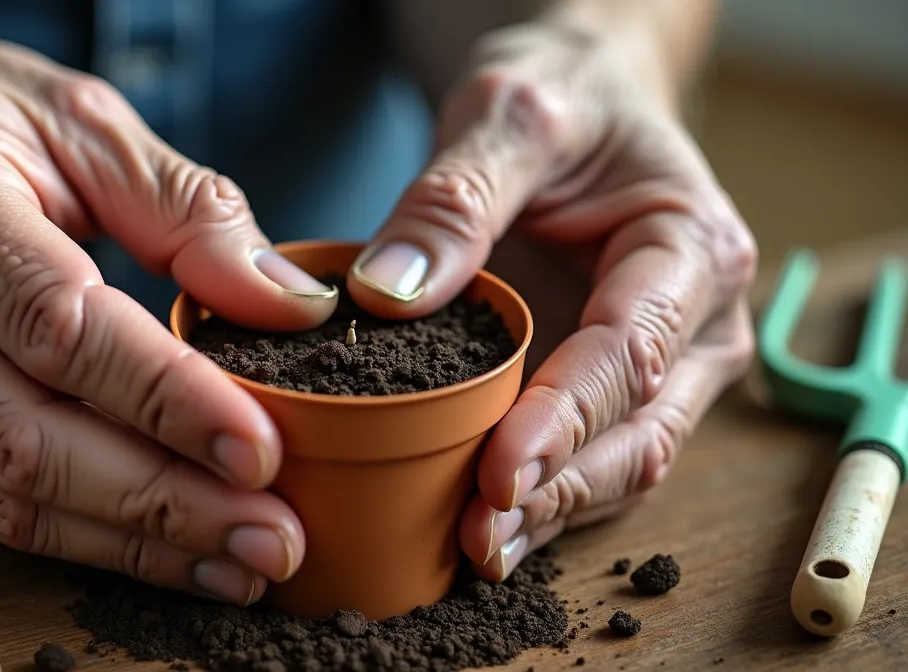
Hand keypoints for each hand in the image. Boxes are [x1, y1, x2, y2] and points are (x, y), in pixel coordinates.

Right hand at [0, 30, 340, 602]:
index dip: (166, 399)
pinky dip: (78, 537)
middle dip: (164, 502)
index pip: (59, 327)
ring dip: (132, 542)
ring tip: (237, 559)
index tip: (259, 452)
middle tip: (272, 537)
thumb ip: (189, 210)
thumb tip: (288, 306)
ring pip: (3, 497)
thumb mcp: (81, 122)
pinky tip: (158, 546)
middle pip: (27, 438)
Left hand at [346, 24, 757, 578]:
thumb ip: (456, 197)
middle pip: (638, 434)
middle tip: (477, 535)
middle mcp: (694, 326)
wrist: (574, 103)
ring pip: (619, 466)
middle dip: (558, 491)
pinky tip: (478, 528)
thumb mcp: (508, 114)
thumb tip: (389, 292)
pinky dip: (537, 498)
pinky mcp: (607, 390)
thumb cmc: (559, 99)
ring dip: (550, 514)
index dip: (565, 421)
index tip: (497, 471)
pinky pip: (584, 460)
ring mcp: (658, 368)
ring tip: (473, 550)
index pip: (630, 354)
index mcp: (692, 251)